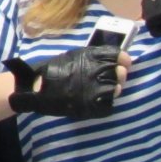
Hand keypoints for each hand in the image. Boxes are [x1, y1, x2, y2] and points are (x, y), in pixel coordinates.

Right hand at [6, 47, 126, 118]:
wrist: (36, 88)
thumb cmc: (53, 69)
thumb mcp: (73, 55)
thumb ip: (92, 57)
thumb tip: (113, 59)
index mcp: (90, 57)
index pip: (116, 55)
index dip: (122, 59)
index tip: (124, 62)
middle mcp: (96, 71)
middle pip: (119, 72)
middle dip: (118, 75)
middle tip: (113, 77)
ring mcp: (95, 89)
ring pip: (116, 89)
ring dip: (112, 89)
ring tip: (103, 90)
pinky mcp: (93, 106)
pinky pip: (109, 105)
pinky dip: (106, 103)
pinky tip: (97, 100)